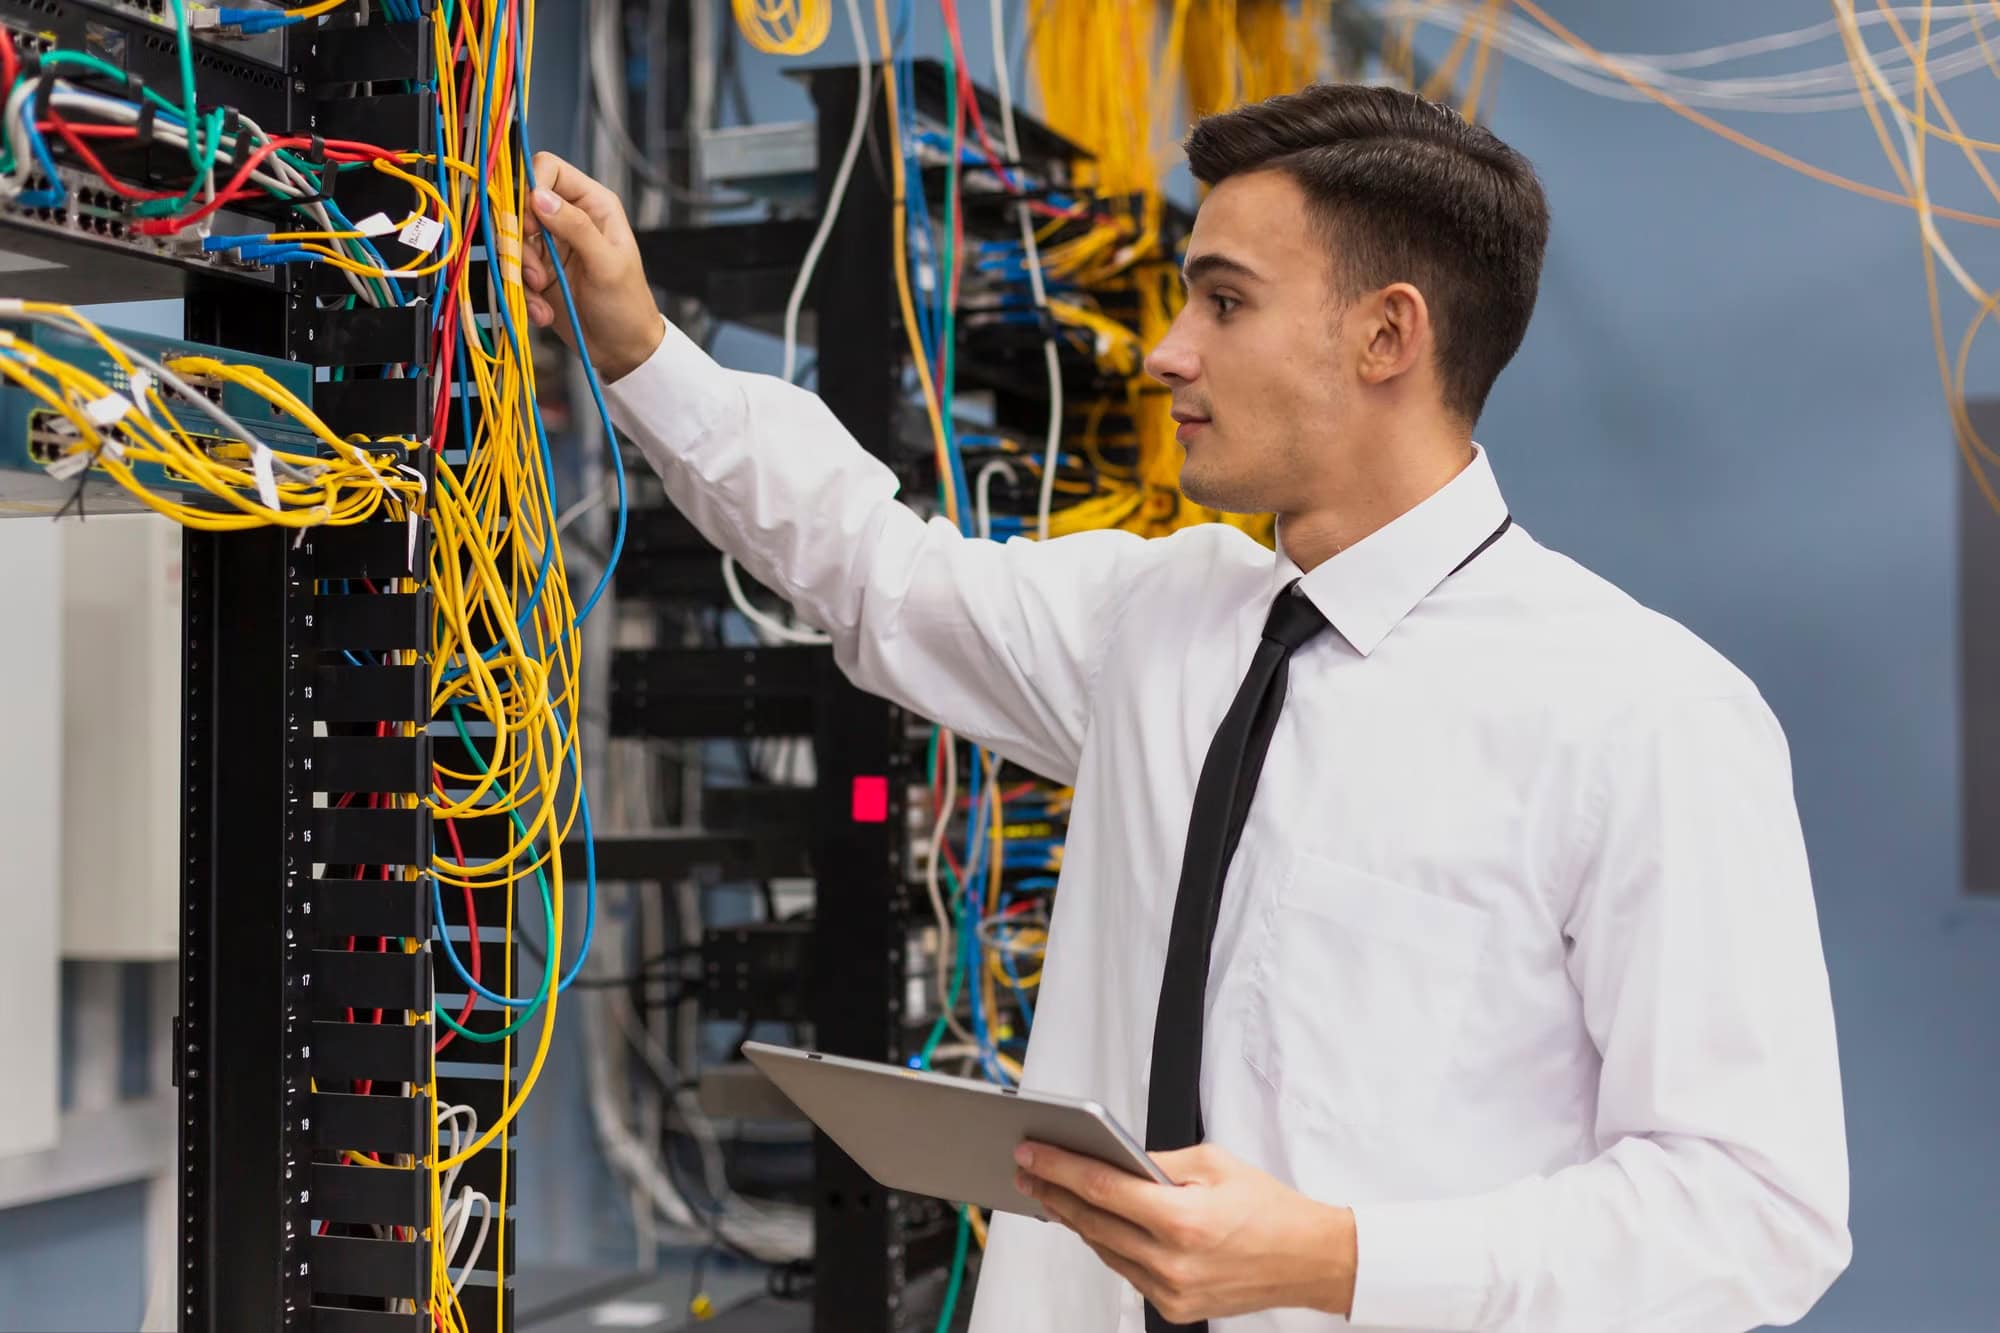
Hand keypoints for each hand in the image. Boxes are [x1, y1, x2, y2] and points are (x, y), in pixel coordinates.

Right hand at [519, 152, 665, 380]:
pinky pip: (514, 270)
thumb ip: (576, 227)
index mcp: (592, 203)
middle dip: (520, 240)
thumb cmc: (626, 305)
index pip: (548, 168)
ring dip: (520, 271)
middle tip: (535, 271)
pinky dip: (523, 293)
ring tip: (542, 292)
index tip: (531, 224)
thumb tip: (539, 196)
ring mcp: (551, 245)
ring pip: (512, 239)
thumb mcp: (606, 265)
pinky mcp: (538, 271)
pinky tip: (543, 312)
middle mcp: (568, 217)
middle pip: (520, 205)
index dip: (532, 190)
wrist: (622, 350)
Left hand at [1014, 1141, 1355, 1324]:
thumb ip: (1157, 1161)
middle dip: (1054, 1191)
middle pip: (1093, 1221)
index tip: (1032, 1152)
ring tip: (1051, 1192)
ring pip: (1104, 1249)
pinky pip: (1126, 1271)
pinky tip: (1092, 1223)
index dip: (1059, 1167)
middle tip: (1028, 1170)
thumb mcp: (1214, 1163)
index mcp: (1182, 1219)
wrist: (1309, 1259)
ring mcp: (1172, 1290)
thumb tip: (1114, 1156)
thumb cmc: (1269, 1208)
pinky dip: (1107, 1245)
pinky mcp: (1175, 1307)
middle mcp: (1172, 1261)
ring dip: (1075, 1219)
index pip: (1101, 1187)